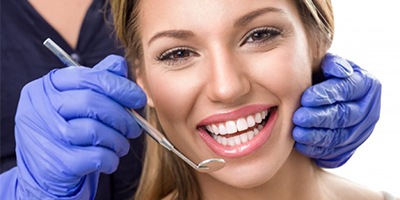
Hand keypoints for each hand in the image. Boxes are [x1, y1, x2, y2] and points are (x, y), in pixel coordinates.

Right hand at [14, 55, 145, 198]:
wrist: (45, 176)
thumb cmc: (66, 134)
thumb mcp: (76, 104)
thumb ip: (96, 81)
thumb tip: (120, 64)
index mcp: (45, 87)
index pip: (87, 77)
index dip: (119, 86)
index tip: (138, 99)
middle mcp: (39, 108)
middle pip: (91, 102)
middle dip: (122, 116)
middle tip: (134, 128)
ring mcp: (45, 136)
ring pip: (95, 130)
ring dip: (118, 140)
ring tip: (121, 145)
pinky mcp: (56, 164)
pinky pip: (96, 156)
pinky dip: (111, 158)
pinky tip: (110, 159)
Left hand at [292, 53, 380, 167]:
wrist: (328, 99)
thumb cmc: (324, 78)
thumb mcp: (329, 66)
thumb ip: (331, 64)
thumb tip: (337, 70)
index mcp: (366, 85)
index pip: (347, 90)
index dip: (326, 95)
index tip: (305, 98)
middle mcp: (367, 109)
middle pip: (344, 115)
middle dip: (319, 118)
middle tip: (298, 117)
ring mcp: (360, 130)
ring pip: (339, 136)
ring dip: (316, 136)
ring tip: (297, 133)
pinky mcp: (349, 147)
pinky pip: (334, 152)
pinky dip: (317, 149)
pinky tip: (301, 145)